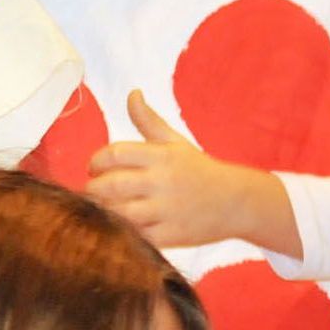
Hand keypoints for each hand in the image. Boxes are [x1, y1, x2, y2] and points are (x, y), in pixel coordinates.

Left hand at [86, 91, 244, 249]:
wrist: (236, 202)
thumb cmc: (199, 170)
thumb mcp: (176, 142)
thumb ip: (149, 120)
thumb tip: (132, 94)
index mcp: (162, 156)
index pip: (114, 154)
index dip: (95, 161)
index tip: (94, 168)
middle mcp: (163, 181)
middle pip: (110, 185)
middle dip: (93, 189)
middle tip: (93, 191)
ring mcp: (167, 210)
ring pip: (118, 213)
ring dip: (104, 211)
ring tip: (104, 208)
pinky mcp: (171, 235)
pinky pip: (135, 236)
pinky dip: (123, 232)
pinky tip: (122, 226)